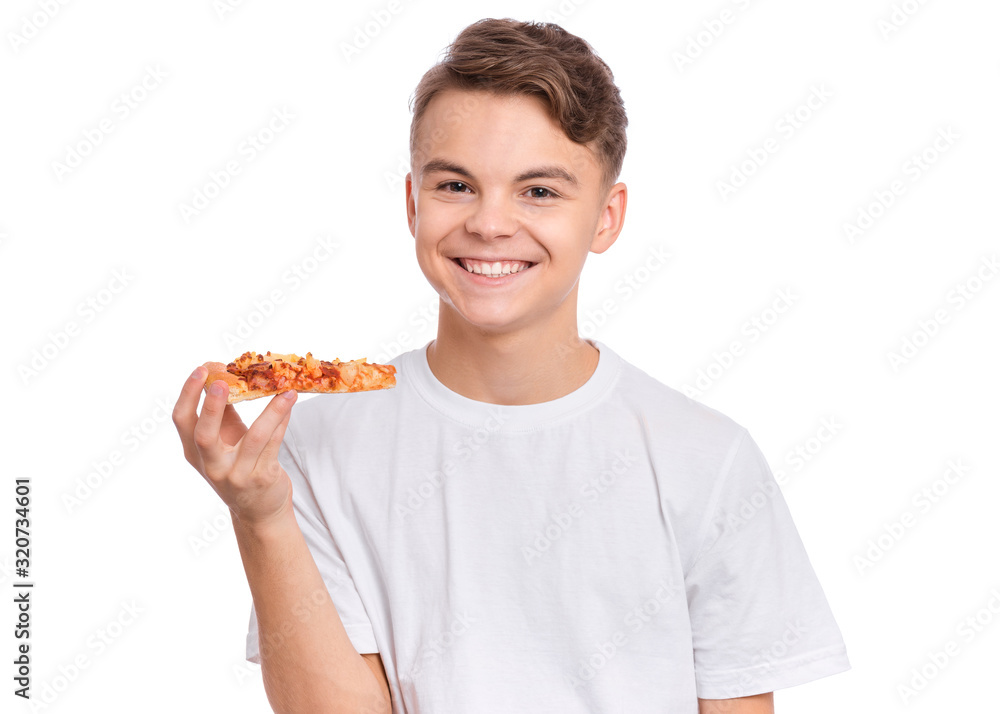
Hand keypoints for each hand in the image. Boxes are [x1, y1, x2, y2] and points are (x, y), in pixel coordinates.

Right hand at [173, 366, 297, 528]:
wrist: (258, 510)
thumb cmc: (240, 465)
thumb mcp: (224, 441)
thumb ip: (223, 411)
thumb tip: (222, 372)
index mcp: (195, 453)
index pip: (182, 421)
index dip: (188, 394)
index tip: (201, 369)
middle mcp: (212, 466)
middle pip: (204, 435)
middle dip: (212, 407)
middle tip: (221, 381)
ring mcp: (236, 475)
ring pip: (254, 438)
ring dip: (272, 411)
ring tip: (285, 390)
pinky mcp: (262, 479)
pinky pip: (275, 444)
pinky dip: (283, 421)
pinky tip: (290, 405)